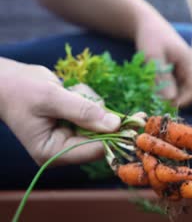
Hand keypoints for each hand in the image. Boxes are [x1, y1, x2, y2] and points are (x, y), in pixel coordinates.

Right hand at [0, 58, 120, 165]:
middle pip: (101, 139)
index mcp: (52, 152)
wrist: (6, 81)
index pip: (93, 150)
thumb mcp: (51, 98)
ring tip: (72, 92)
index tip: (137, 122)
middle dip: (107, 119)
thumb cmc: (21, 90)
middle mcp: (63, 149)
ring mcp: (69, 137)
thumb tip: (115, 124)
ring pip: (100, 125)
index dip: (116, 137)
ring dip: (95, 106)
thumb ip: (83, 111)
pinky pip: (95, 114)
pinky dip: (90, 101)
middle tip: (120, 108)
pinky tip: (73, 91)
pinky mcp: (74, 125)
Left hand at [135, 13, 191, 106]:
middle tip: (160, 105)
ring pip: (182, 89)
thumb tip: (170, 99)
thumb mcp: (153, 56)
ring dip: (171, 96)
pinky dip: (166, 90)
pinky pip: (175, 85)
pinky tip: (154, 90)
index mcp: (189, 62)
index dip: (185, 100)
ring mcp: (183, 68)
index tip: (169, 106)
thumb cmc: (150, 37)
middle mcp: (190, 67)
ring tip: (155, 98)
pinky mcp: (175, 70)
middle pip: (191, 91)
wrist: (145, 23)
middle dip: (178, 100)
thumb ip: (162, 77)